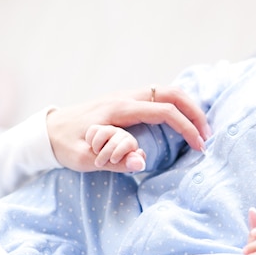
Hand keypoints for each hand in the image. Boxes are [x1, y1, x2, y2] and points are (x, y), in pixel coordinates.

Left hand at [46, 85, 210, 172]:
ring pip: (169, 91)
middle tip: (207, 134)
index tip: (199, 146)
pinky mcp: (128, 100)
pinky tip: (182, 122)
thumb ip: (114, 161)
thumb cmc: (66, 144)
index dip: (187, 128)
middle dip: (195, 112)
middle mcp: (128, 97)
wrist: (48, 130)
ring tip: (199, 130)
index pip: (166, 111)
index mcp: (121, 109)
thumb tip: (143, 163)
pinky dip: (177, 107)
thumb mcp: (84, 158)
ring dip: (188, 108)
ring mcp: (128, 96)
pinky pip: (160, 97)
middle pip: (173, 93)